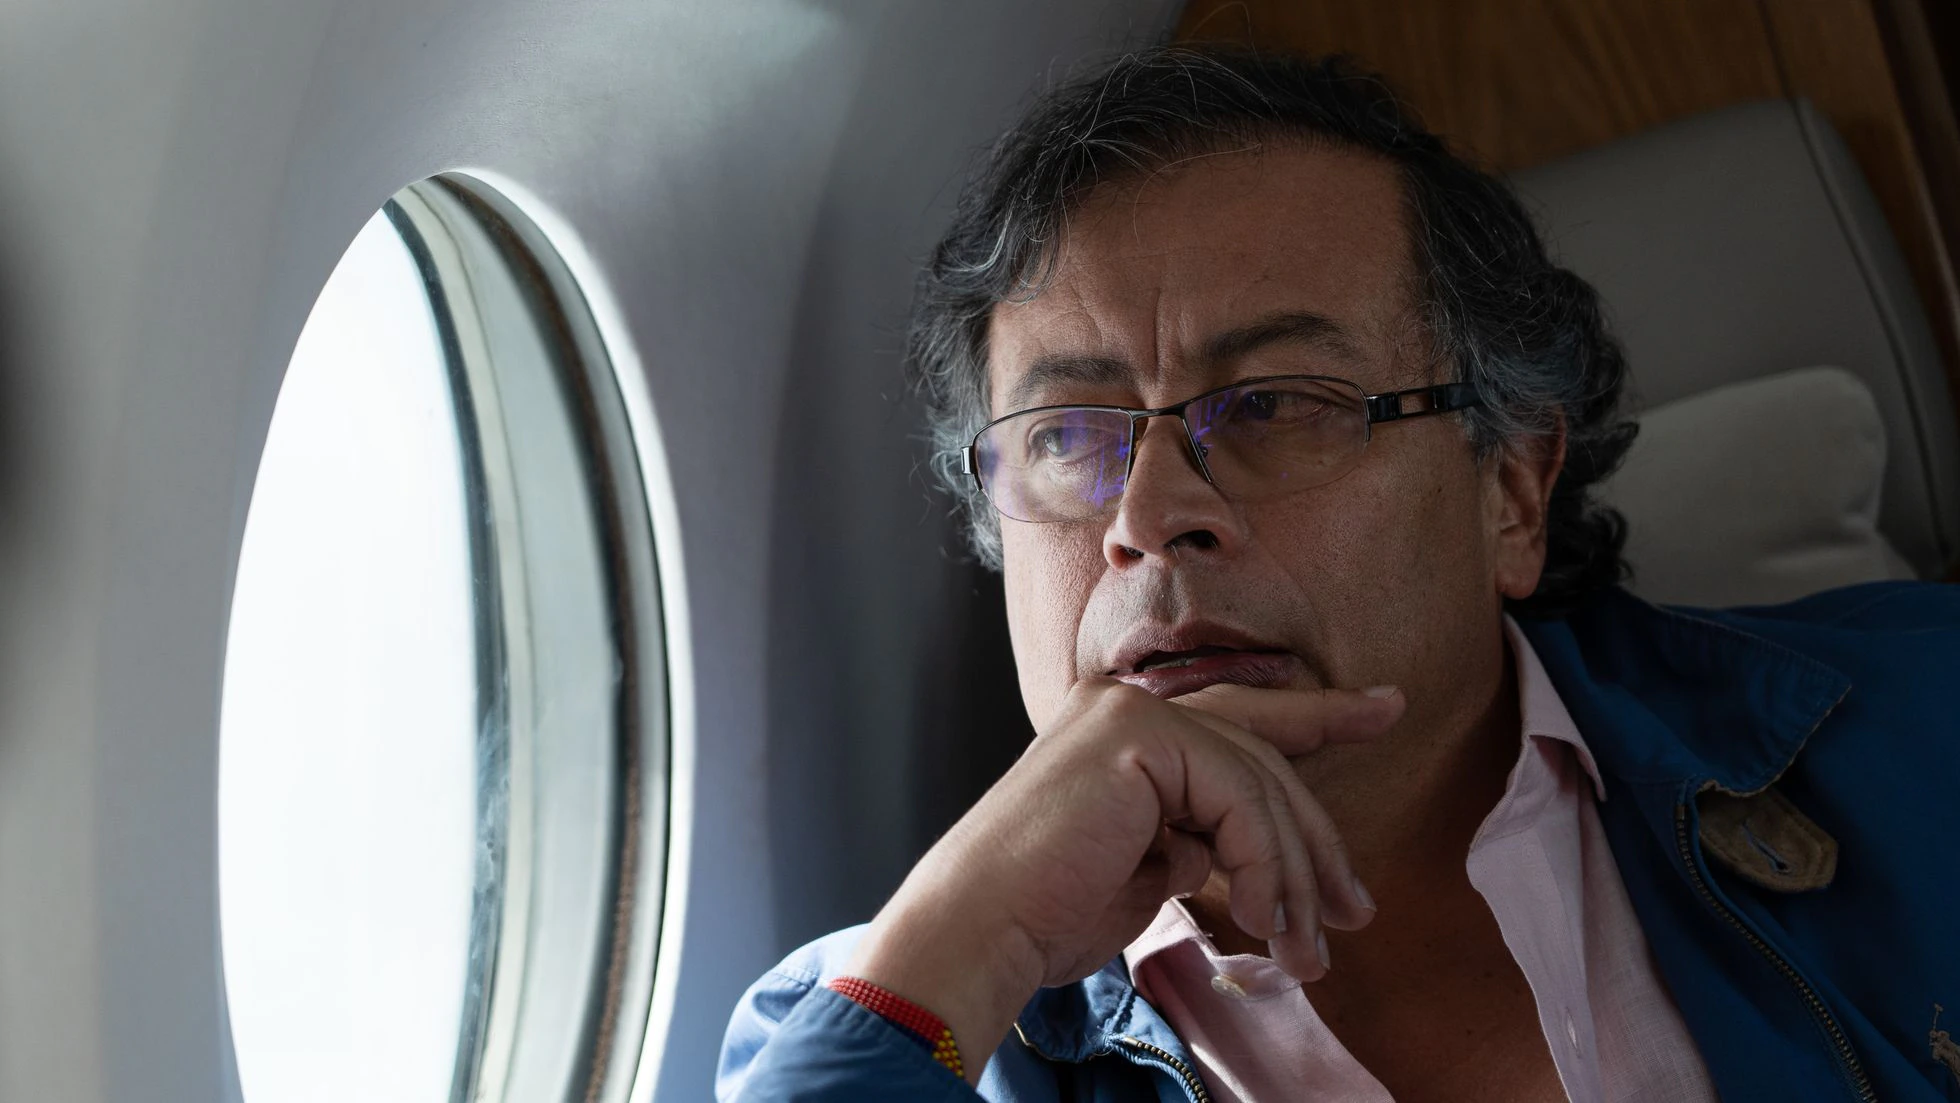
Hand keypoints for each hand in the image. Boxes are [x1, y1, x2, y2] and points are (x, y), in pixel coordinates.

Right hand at [843, 678, 1401, 1080]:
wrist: (982, 929)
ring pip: (1259, 782)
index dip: (1318, 713)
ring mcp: (1131, 712)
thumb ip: (1194, 837)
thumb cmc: (1047, 915)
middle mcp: (1126, 704)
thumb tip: (1248, 855)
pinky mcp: (1137, 733)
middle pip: (1262, 753)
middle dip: (1318, 838)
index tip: (1384, 711)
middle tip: (1353, 911)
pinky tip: (1259, 918)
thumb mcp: (1146, 868)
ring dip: (1293, 877)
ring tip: (1303, 951)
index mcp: (1123, 729)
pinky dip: (1263, 864)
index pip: (1239, 716)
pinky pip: (1240, 797)